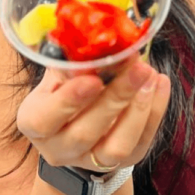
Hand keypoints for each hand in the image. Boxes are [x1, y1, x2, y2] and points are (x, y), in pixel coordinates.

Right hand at [16, 58, 170, 171]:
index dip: (68, 101)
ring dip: (138, 109)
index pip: (44, 120)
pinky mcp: (126, 160)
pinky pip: (142, 141)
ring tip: (151, 75)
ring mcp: (91, 160)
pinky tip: (160, 83)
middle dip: (115, 97)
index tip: (93, 79)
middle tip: (137, 67)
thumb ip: (73, 60)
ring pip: (117, 146)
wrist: (81, 123)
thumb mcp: (62, 72)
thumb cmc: (69, 88)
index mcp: (35, 122)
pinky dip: (155, 111)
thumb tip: (92, 33)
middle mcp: (58, 148)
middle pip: (86, 132)